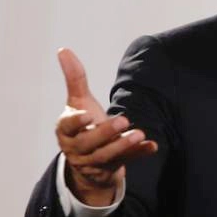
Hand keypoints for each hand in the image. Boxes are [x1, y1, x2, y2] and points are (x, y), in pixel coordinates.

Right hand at [55, 48, 157, 206]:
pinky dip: (139, 154)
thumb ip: (74, 78)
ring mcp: (95, 160)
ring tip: (140, 133)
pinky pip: (127, 161)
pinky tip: (152, 145)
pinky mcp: (112, 167)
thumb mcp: (78, 101)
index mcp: (67, 130)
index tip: (87, 115)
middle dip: (106, 133)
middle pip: (89, 143)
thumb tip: (63, 50)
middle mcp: (78, 148)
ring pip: (107, 155)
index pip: (68, 127)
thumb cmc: (83, 123)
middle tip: (124, 120)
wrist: (89, 159)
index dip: (76, 122)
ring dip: (123, 145)